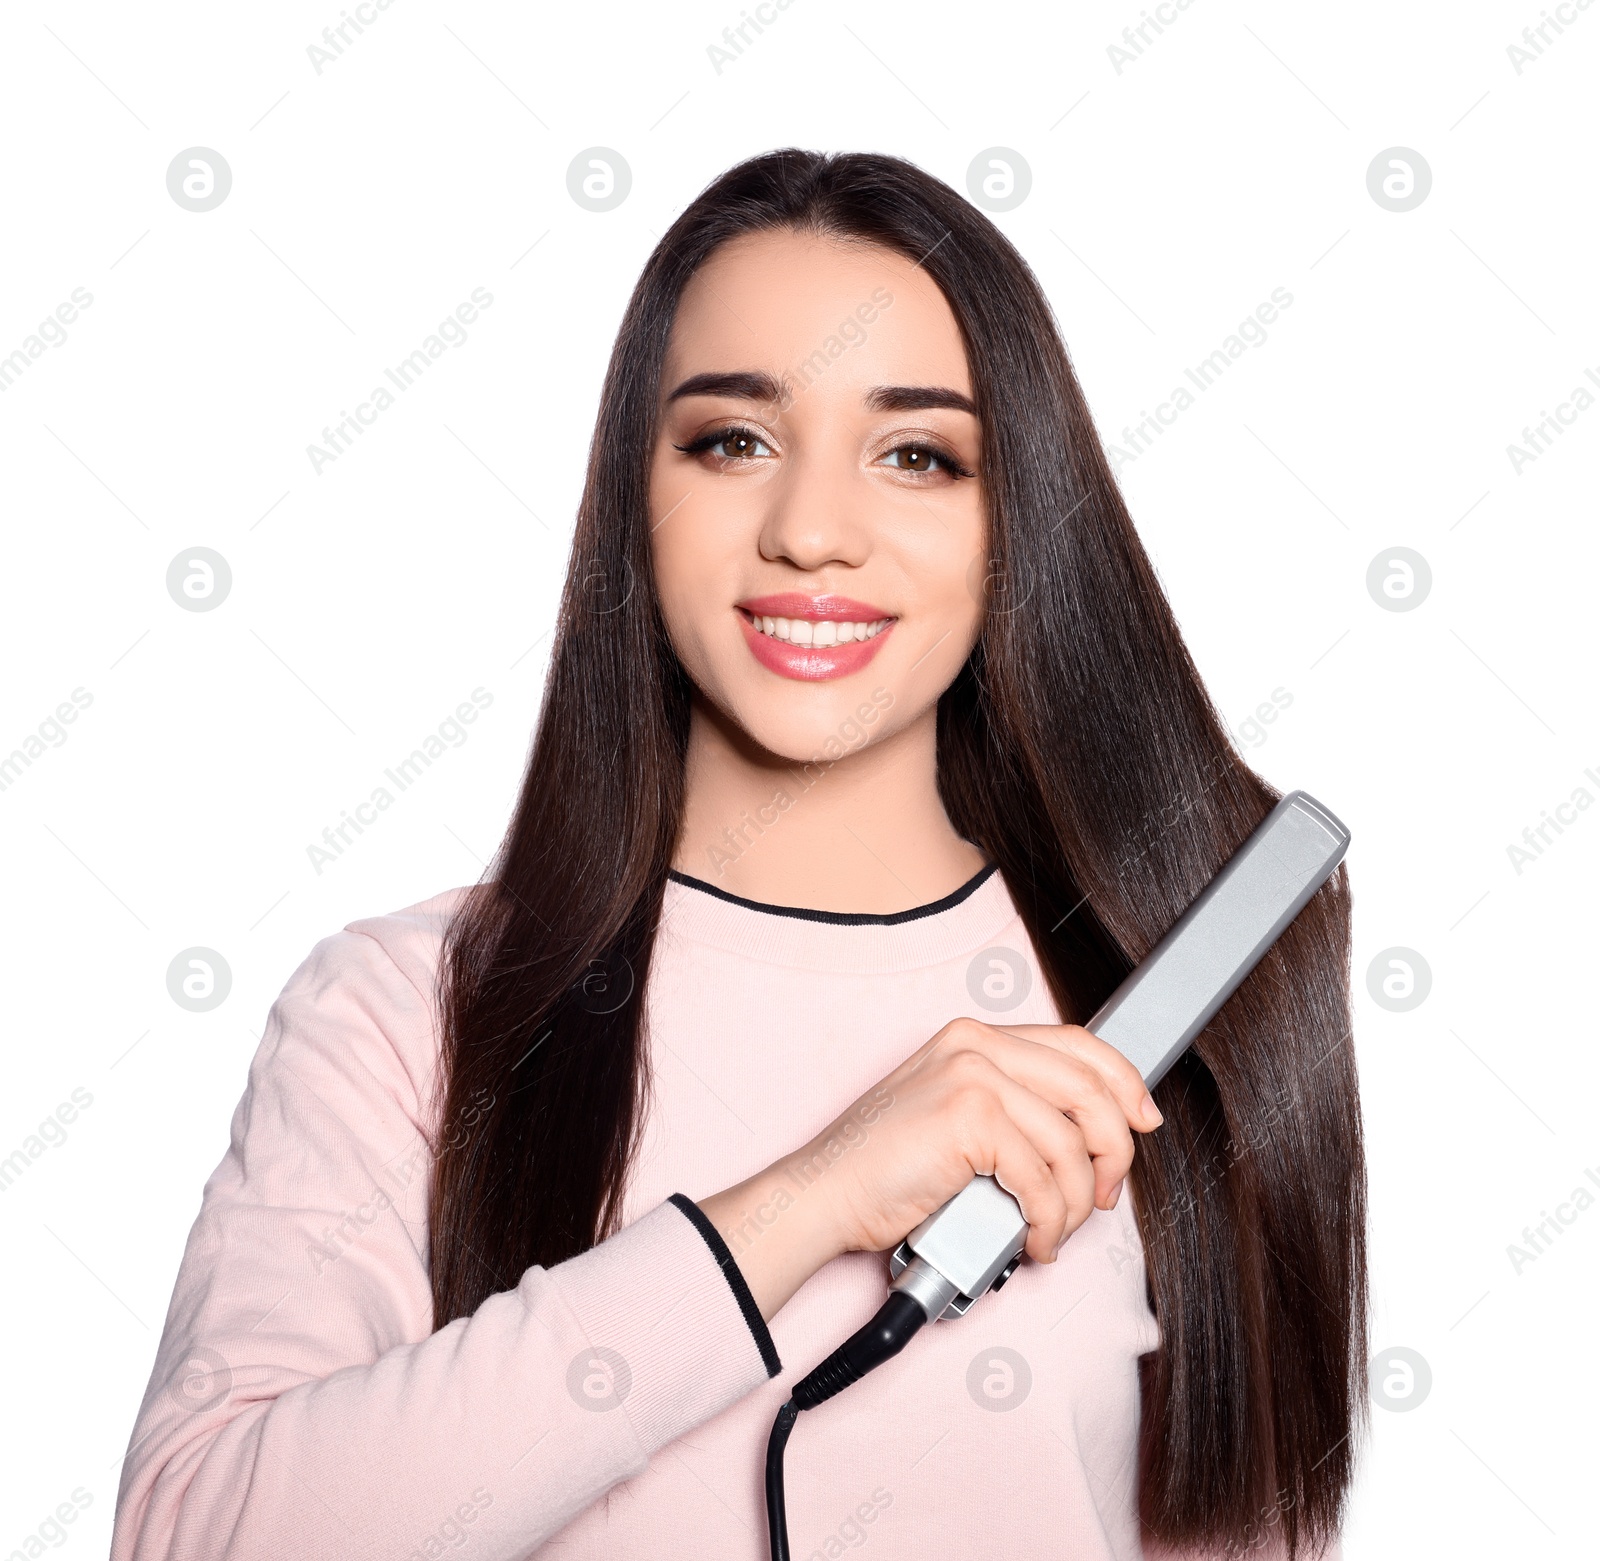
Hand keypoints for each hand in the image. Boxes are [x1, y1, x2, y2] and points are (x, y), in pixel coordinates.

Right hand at [697, 1018, 1162, 1319]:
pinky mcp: (970, 1118)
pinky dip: (1049, 1223)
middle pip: (1089, 1089)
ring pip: (1071, 1143)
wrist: (823, 1195)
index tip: (1143, 1120)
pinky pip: (1043, 1179)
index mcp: (974, 1037)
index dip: (1123, 1081)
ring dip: (1077, 1204)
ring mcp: (972, 1076)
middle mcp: (976, 1045)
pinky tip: (1033, 1240)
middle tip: (1105, 1195)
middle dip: (1113, 1152)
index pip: (1077, 1043)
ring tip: (1054, 1231)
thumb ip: (1009, 1108)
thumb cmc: (881, 1169)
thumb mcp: (952, 1117)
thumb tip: (1083, 1137)